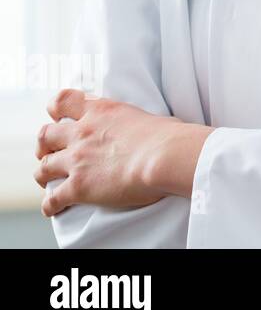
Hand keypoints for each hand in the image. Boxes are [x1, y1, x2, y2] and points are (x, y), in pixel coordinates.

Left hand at [34, 89, 201, 216]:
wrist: (166, 156)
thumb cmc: (170, 136)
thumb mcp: (149, 116)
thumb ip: (137, 122)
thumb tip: (153, 131)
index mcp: (101, 111)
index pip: (64, 100)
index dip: (56, 108)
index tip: (57, 115)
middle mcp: (83, 133)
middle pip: (46, 135)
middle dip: (44, 144)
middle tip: (49, 151)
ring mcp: (77, 160)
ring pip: (43, 167)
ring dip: (43, 174)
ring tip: (47, 180)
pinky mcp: (78, 187)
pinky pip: (52, 199)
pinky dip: (50, 205)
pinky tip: (53, 209)